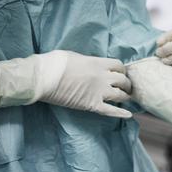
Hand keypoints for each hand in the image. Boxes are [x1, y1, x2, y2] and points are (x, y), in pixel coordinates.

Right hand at [0, 50, 131, 117]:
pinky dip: (121, 113)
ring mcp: (99, 92)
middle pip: (123, 80)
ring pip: (121, 96)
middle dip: (126, 84)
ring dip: (125, 97)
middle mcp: (102, 77)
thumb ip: (89, 62)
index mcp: (98, 63)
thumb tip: (93, 66)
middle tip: (126, 87)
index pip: (119, 65)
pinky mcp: (92, 105)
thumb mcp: (75, 56)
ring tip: (126, 98)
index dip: (122, 70)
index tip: (121, 73)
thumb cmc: (54, 63)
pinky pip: (110, 110)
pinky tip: (129, 115)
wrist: (43, 78)